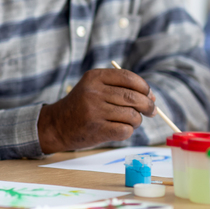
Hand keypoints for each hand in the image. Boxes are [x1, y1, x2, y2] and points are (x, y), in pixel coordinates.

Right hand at [37, 68, 154, 152]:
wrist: (57, 125)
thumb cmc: (82, 106)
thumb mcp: (94, 88)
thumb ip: (120, 89)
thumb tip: (152, 98)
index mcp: (94, 77)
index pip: (128, 77)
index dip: (144, 87)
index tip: (149, 95)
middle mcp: (93, 92)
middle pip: (134, 97)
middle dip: (148, 105)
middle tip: (151, 111)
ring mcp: (94, 111)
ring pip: (132, 115)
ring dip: (136, 121)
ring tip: (129, 122)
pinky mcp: (96, 129)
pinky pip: (125, 130)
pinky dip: (128, 131)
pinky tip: (119, 129)